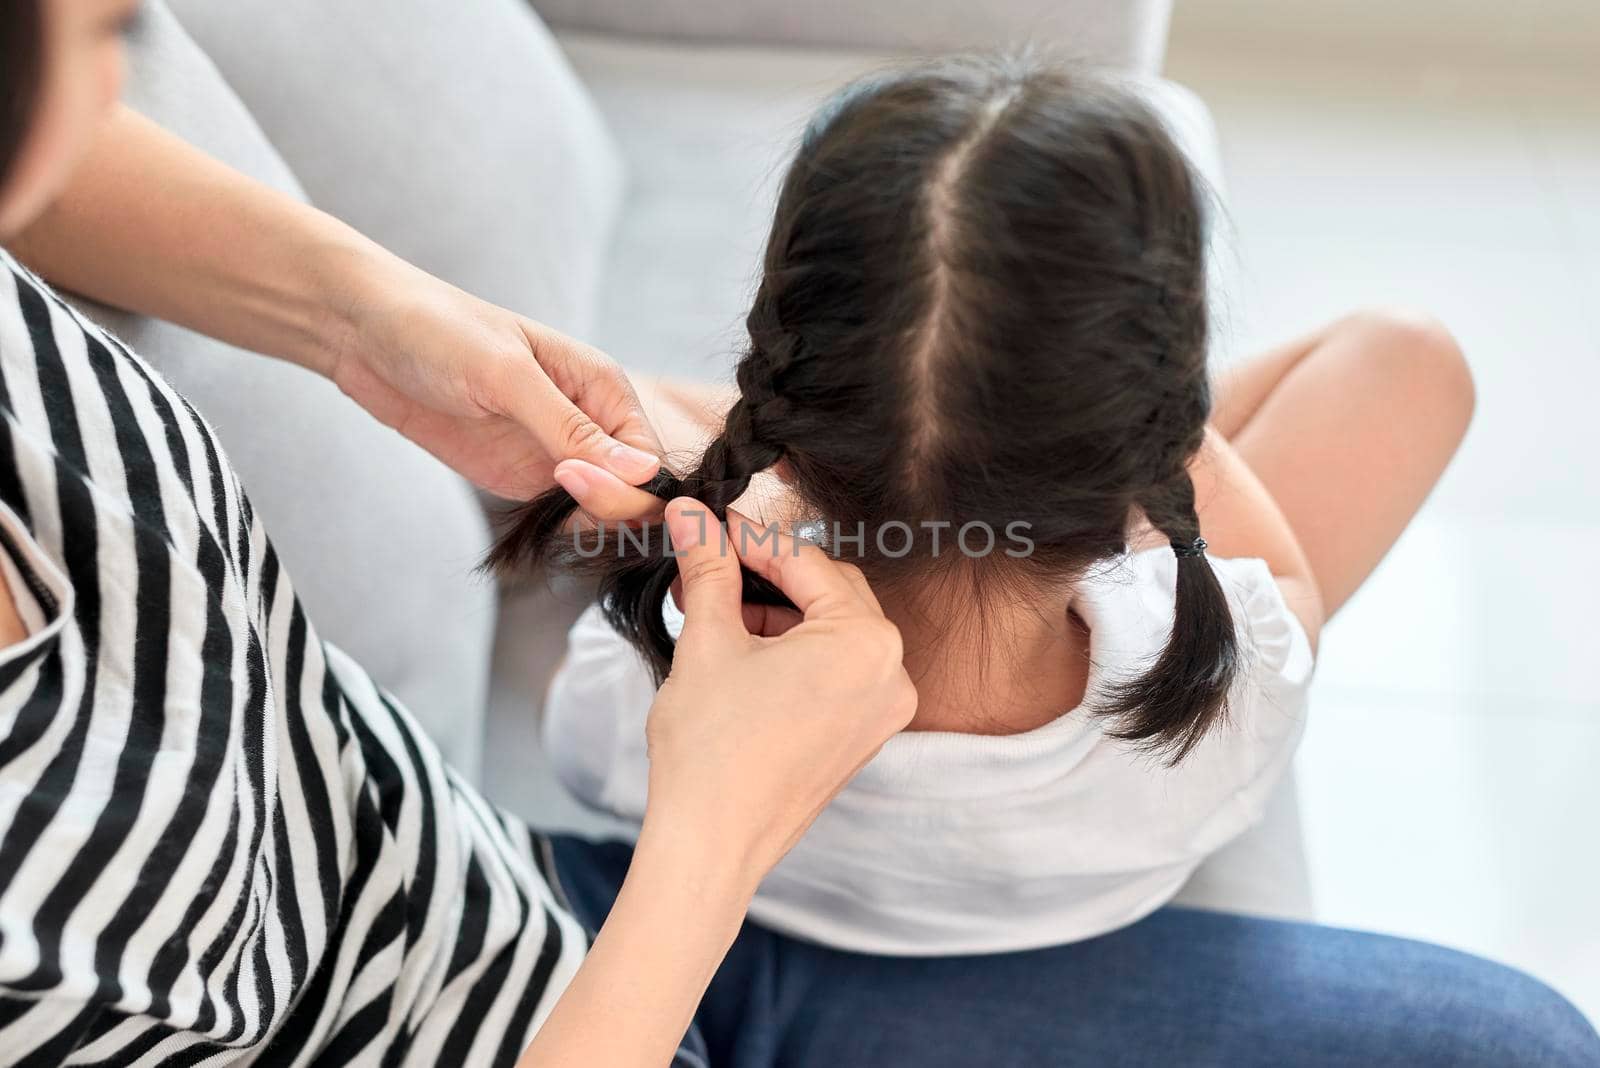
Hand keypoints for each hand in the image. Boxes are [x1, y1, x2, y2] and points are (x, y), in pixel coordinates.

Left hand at [327, 256, 666, 516]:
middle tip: (560, 502)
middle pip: (633, 490)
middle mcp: (589, 423)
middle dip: (612, 509)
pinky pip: (560, 517)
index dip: (630, 484)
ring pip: (601, 510)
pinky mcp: (522, 477)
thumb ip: (572, 428)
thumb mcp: (507, 376)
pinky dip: (557, 532)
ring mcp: (556, 455)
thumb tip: (642, 471)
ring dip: (587, 527)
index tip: (578, 486)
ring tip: (547, 520)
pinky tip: (536, 530)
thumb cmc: (438, 331)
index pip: (649, 456)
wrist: (363, 334)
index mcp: (602, 386)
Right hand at [640, 500, 916, 885]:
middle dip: (765, 575)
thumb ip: (709, 568)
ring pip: (831, 629)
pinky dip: (794, 651)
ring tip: (712, 611)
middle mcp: (892, 673)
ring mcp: (883, 709)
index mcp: (866, 642)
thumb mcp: (708, 641)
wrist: (711, 845)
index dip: (747, 538)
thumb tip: (693, 514)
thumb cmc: (712, 752)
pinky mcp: (864, 735)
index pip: (805, 560)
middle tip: (706, 566)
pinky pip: (836, 669)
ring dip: (776, 612)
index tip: (707, 522)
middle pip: (828, 590)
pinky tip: (741, 648)